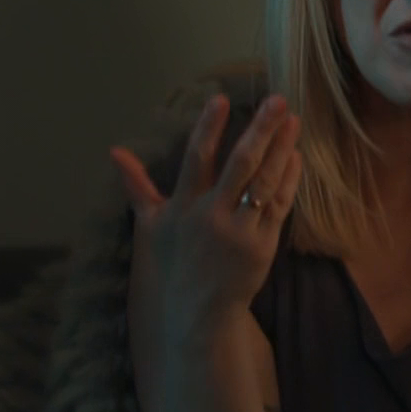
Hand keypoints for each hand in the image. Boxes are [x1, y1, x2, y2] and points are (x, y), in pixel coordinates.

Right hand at [110, 93, 302, 345]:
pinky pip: (279, 205)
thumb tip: (115, 151)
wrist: (195, 312)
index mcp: (184, 207)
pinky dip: (289, 179)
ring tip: (293, 120)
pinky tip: (295, 156)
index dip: (208, 129)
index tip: (220, 99)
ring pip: (265, 182)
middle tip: (278, 101)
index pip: (197, 160)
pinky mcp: (263, 245)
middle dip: (260, 130)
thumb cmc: (171, 264)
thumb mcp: (149, 226)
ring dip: (281, 149)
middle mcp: (212, 215)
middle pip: (241, 165)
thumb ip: (137, 186)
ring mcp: (240, 230)